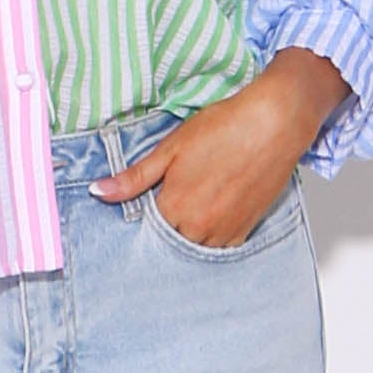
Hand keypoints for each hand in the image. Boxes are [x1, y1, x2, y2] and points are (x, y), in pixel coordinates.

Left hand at [91, 51, 346, 246]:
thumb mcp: (171, 148)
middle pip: (170, 240)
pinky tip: (212, 213)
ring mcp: (224, 232)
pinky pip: (220, 248)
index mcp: (174, 208)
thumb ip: (134, 178)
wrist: (274, 123)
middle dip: (167, 225)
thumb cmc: (224, 129)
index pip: (146, 229)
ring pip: (194, 247)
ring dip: (189, 234)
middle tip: (176, 198)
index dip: (145, 214)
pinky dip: (212, 237)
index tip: (150, 201)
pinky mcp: (245, 230)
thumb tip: (98, 192)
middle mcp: (198, 228)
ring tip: (195, 204)